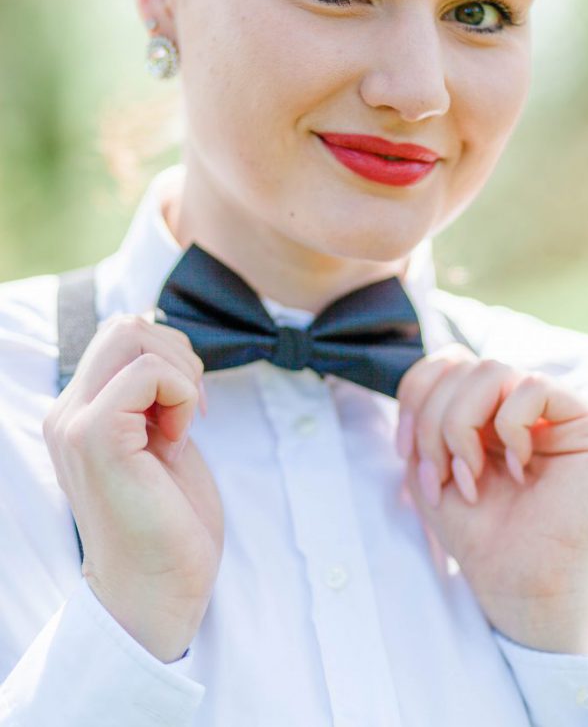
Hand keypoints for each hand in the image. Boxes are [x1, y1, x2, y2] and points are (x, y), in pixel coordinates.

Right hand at [43, 312, 223, 661]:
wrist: (159, 591)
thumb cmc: (169, 521)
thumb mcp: (159, 437)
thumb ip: (152, 393)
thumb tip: (163, 334)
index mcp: (81, 411)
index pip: (121, 335)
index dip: (170, 357)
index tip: (188, 407)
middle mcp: (67, 413)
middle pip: (125, 325)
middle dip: (178, 354)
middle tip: (191, 410)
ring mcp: (75, 424)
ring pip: (131, 334)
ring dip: (180, 372)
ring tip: (182, 425)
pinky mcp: (95, 438)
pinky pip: (146, 372)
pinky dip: (181, 394)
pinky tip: (178, 441)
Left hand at [396, 345, 587, 654]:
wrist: (518, 585)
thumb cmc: (479, 530)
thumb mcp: (429, 464)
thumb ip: (422, 414)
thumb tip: (423, 380)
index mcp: (488, 406)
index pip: (447, 362)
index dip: (415, 396)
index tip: (405, 450)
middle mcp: (522, 400)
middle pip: (462, 366)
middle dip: (434, 422)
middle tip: (442, 477)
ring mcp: (558, 409)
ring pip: (492, 369)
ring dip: (462, 426)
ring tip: (471, 478)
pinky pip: (534, 386)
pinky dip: (510, 426)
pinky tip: (518, 468)